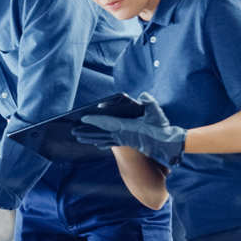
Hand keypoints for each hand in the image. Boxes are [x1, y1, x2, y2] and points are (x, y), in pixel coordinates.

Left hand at [71, 93, 185, 166]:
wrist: (167, 144)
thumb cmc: (160, 128)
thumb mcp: (156, 112)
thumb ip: (149, 102)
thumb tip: (142, 96)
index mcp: (127, 127)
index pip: (107, 122)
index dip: (95, 120)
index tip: (83, 118)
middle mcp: (122, 135)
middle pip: (100, 134)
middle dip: (86, 132)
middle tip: (73, 132)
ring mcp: (123, 140)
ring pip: (103, 139)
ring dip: (90, 138)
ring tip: (78, 138)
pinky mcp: (126, 143)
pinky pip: (110, 143)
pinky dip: (101, 143)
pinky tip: (96, 144)